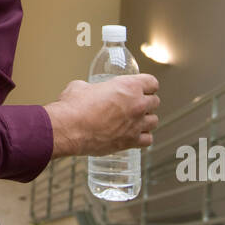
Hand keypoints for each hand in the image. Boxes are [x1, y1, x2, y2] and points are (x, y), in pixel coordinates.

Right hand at [45, 74, 159, 158]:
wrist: (69, 129)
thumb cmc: (74, 107)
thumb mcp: (82, 87)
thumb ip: (91, 87)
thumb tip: (87, 91)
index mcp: (128, 86)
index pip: (152, 82)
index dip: (147, 85)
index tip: (143, 87)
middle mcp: (137, 105)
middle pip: (155, 102)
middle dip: (146, 102)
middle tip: (136, 104)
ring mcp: (135, 124)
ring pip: (154, 121)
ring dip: (146, 120)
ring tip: (136, 121)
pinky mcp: (130, 142)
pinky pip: (147, 140)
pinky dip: (142, 138)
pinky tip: (134, 136)